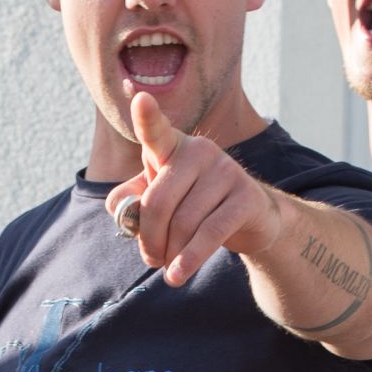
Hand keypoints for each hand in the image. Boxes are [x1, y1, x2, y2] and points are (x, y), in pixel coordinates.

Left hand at [103, 92, 283, 285]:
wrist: (250, 219)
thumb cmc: (192, 204)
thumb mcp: (156, 200)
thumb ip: (129, 202)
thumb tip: (122, 210)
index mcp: (173, 147)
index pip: (156, 131)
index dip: (146, 116)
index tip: (138, 97)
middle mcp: (200, 151)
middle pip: (157, 202)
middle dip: (148, 238)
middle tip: (149, 257)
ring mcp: (227, 171)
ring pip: (183, 223)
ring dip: (169, 253)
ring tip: (167, 265)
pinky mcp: (247, 197)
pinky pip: (209, 233)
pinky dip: (189, 259)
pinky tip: (177, 275)